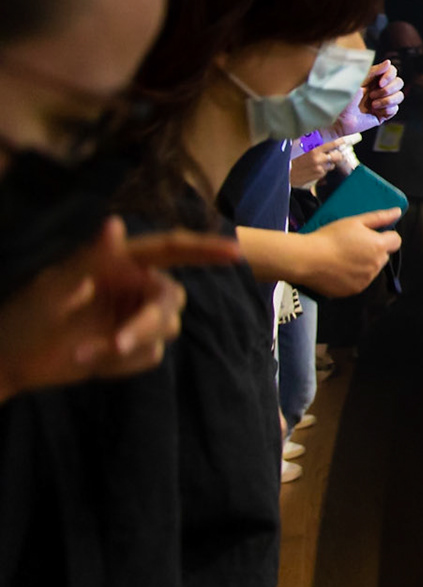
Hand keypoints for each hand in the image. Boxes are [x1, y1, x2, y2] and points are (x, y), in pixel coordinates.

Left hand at [0, 217, 242, 399]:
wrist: (8, 361)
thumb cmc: (26, 315)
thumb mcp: (55, 285)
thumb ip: (90, 257)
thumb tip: (115, 222)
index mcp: (121, 262)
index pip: (170, 249)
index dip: (205, 248)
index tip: (236, 252)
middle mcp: (135, 287)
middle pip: (171, 298)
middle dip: (148, 322)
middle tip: (117, 344)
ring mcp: (135, 318)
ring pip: (165, 329)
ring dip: (127, 345)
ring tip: (82, 354)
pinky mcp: (132, 349)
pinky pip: (150, 355)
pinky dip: (120, 364)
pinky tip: (89, 361)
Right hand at [290, 139, 346, 188]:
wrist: (284, 173)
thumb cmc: (290, 158)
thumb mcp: (300, 146)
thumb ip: (311, 142)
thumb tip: (318, 136)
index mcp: (314, 149)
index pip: (332, 144)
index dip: (340, 142)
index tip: (345, 140)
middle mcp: (318, 159)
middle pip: (337, 156)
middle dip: (337, 155)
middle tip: (334, 155)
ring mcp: (319, 168)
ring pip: (331, 165)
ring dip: (328, 164)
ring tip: (319, 163)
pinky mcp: (318, 176)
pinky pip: (325, 172)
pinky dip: (322, 171)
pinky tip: (314, 169)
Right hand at [298, 210, 401, 296]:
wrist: (307, 259)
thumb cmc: (328, 239)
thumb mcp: (355, 221)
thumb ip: (379, 217)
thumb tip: (396, 212)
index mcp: (379, 247)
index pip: (395, 240)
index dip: (386, 236)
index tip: (374, 234)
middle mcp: (376, 265)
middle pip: (383, 256)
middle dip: (373, 250)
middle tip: (353, 244)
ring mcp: (365, 280)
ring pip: (371, 269)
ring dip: (363, 264)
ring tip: (343, 256)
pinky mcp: (354, 290)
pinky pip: (359, 282)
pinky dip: (353, 276)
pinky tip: (339, 267)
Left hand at [335, 60, 403, 134]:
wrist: (338, 119)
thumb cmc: (342, 99)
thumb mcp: (357, 82)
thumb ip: (373, 72)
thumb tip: (388, 62)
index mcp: (374, 79)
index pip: (392, 71)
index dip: (390, 75)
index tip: (380, 83)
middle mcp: (380, 89)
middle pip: (399, 82)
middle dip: (388, 90)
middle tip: (372, 96)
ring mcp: (383, 101)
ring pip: (399, 96)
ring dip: (387, 100)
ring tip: (373, 105)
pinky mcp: (383, 114)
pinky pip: (395, 109)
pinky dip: (386, 110)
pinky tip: (375, 112)